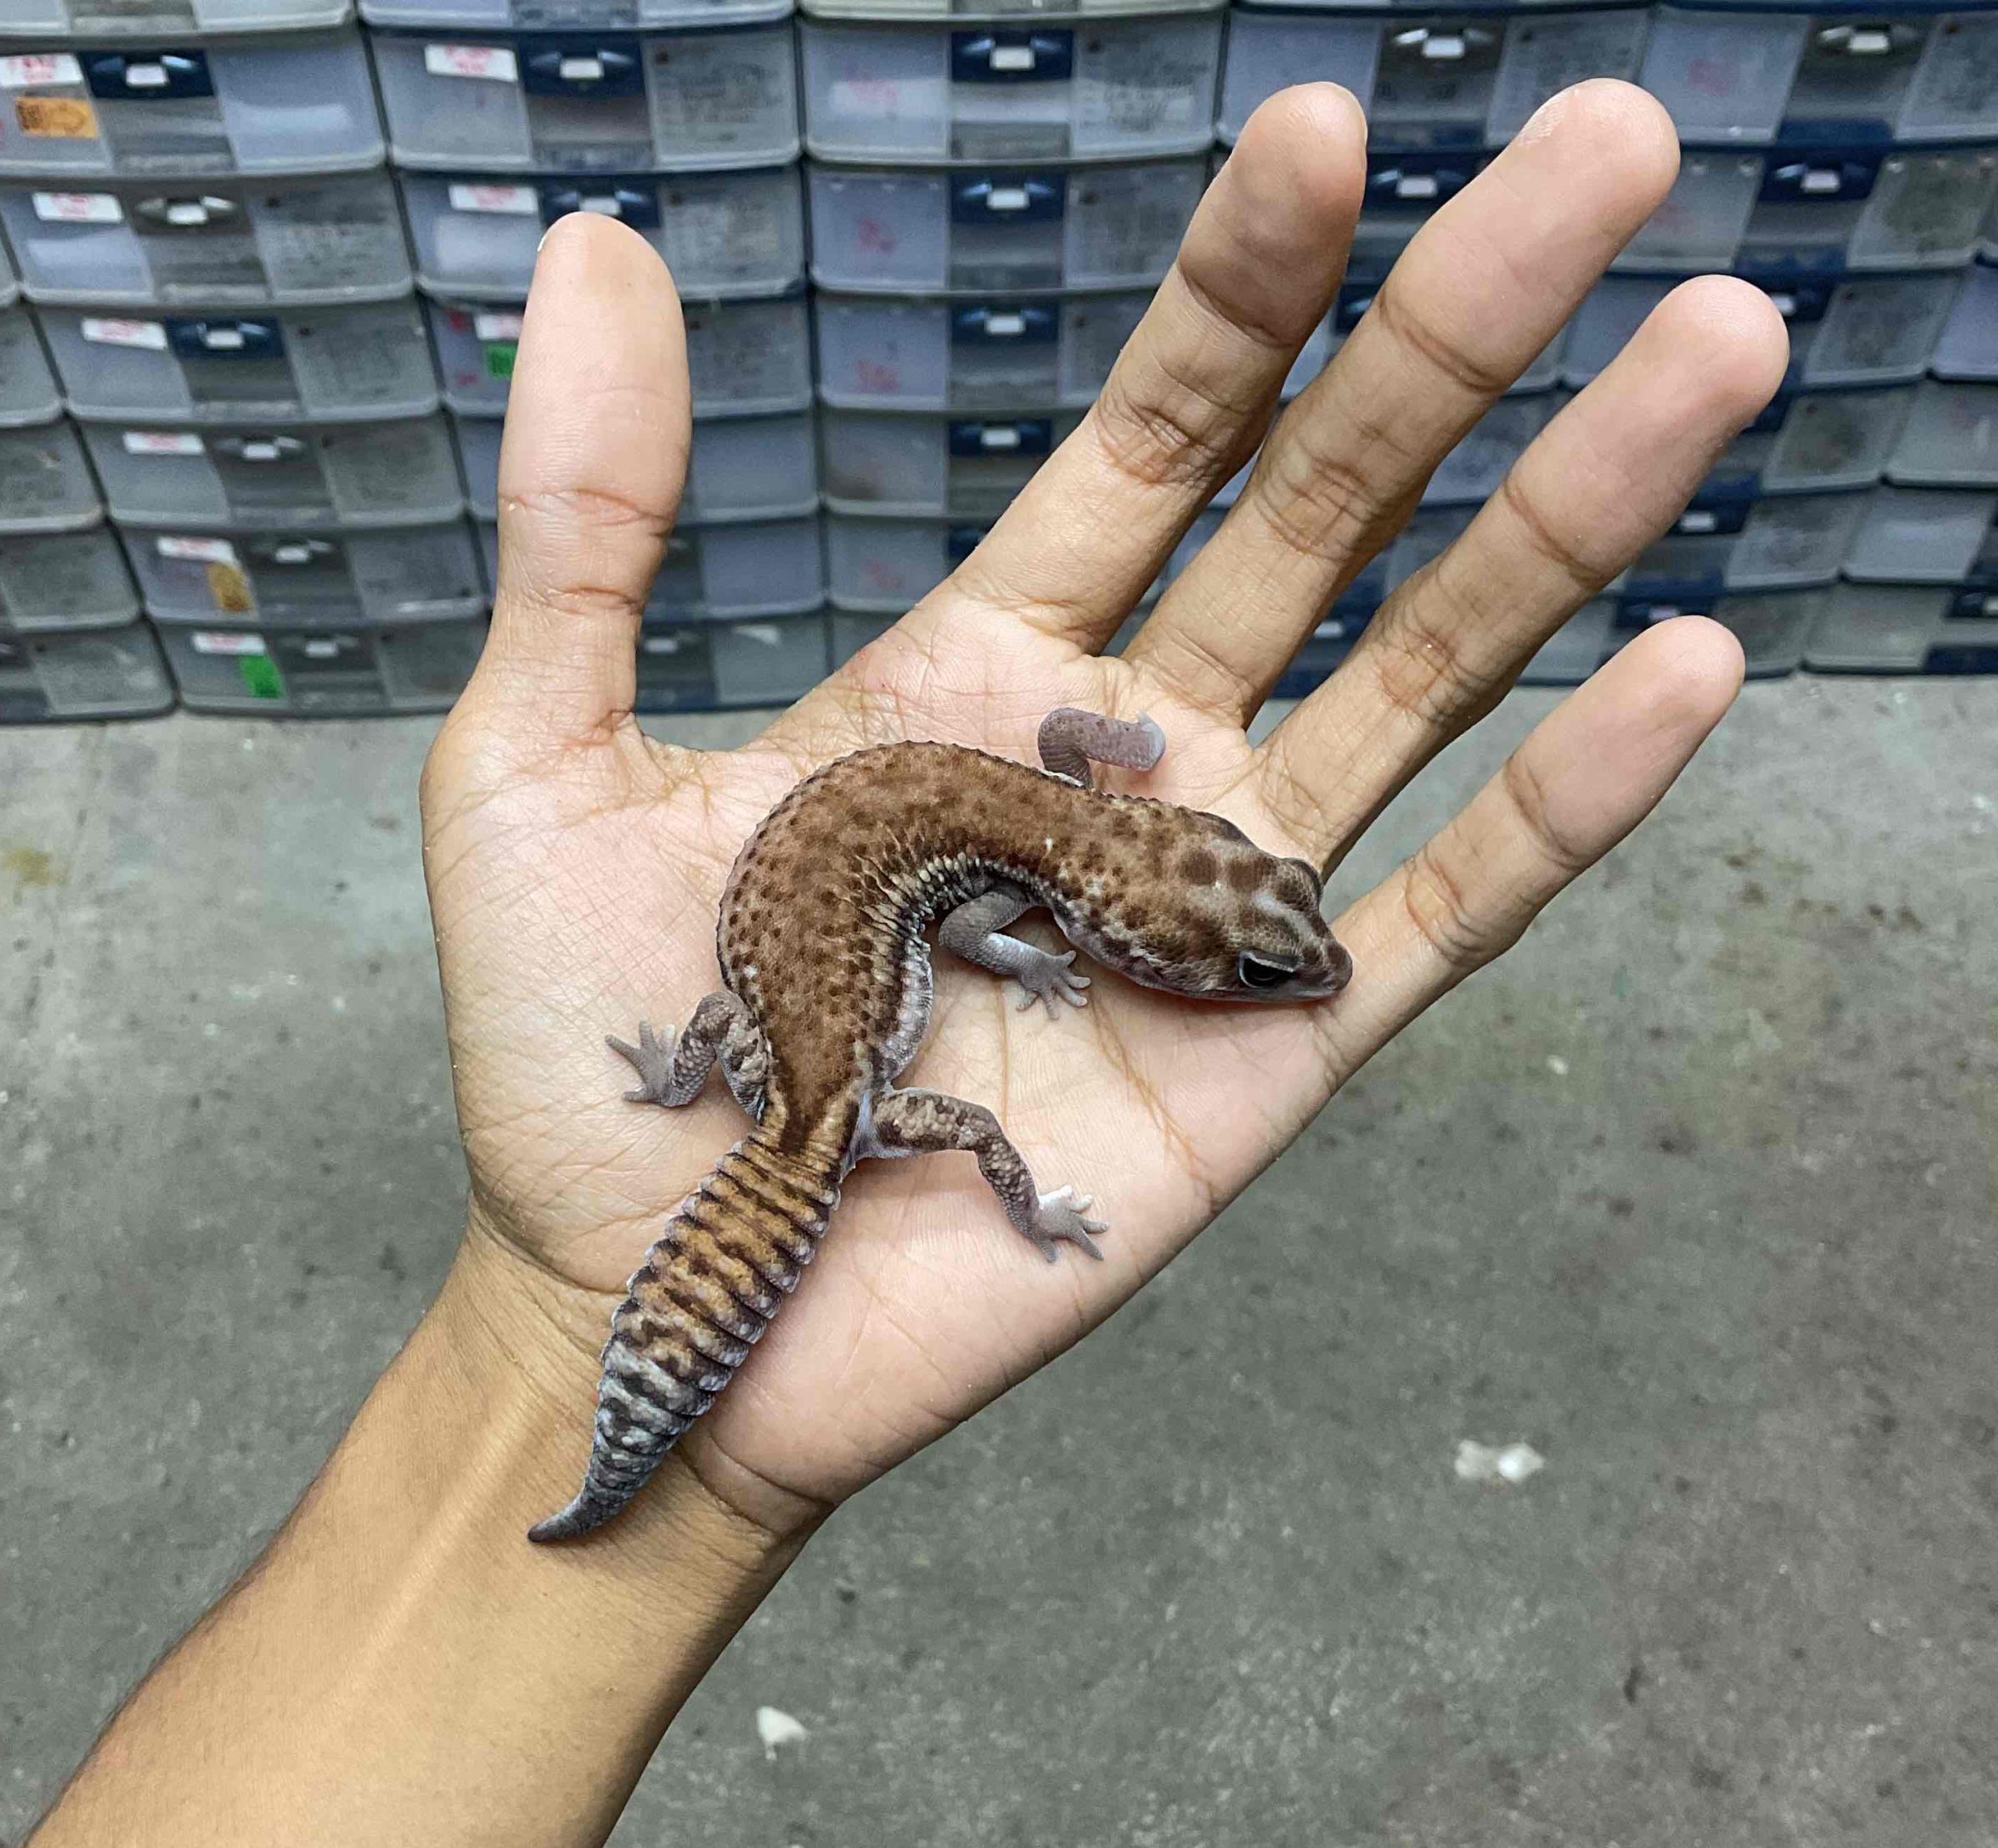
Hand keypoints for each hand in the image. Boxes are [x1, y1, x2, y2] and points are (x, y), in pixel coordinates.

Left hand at [421, 81, 1786, 1540]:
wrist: (649, 1310)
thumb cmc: (583, 1065)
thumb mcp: (541, 764)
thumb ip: (588, 528)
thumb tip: (597, 250)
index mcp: (973, 677)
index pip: (1148, 442)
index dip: (1239, 290)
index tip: (1323, 125)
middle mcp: (1123, 768)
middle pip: (1324, 517)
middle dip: (1459, 336)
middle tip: (1616, 144)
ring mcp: (1208, 914)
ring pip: (1421, 681)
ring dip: (1565, 522)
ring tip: (1718, 342)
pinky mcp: (1266, 1061)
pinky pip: (1445, 914)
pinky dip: (1567, 804)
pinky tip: (1691, 666)